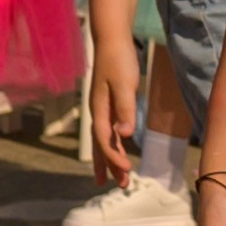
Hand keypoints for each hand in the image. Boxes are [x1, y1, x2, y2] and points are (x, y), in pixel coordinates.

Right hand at [89, 28, 138, 183]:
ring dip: (111, 158)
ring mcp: (103, 107)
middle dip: (110, 166)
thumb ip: (125, 108)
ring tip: (117, 178)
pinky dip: (113, 143)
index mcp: (99, 109)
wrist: (112, 39)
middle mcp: (98, 111)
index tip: (126, 170)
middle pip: (101, 144)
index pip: (105, 140)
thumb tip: (125, 134)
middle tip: (119, 186)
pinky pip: (109, 129)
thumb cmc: (119, 59)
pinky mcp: (110, 102)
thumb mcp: (124, 83)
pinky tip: (120, 148)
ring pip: (104, 139)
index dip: (114, 157)